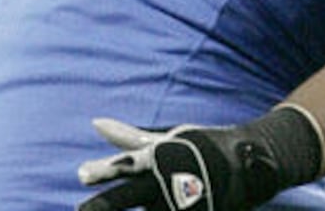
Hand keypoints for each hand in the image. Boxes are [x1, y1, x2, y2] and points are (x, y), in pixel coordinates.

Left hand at [76, 118, 277, 210]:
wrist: (243, 164)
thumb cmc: (196, 147)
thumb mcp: (162, 140)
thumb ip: (126, 137)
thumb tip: (95, 122)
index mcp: (158, 159)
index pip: (125, 165)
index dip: (103, 170)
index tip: (80, 174)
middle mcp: (165, 182)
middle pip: (129, 195)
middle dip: (104, 204)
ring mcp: (181, 202)